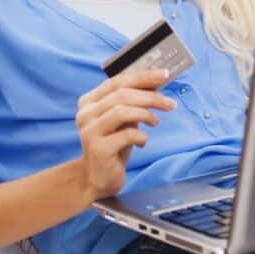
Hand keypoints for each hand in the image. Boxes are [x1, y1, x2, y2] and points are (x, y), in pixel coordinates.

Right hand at [75, 68, 175, 200]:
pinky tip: (142, 142)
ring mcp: (89, 131)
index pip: (117, 81)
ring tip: (156, 121)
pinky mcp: (98, 148)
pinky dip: (141, 136)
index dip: (142, 76)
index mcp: (89, 102)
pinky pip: (126, 134)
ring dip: (146, 114)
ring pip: (122, 111)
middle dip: (150, 97)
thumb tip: (156, 84)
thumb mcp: (122, 121)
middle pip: (122, 95)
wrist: (98, 179)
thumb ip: (132, 103)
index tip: (164, 74)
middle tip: (170, 103)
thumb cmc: (113, 146)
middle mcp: (85, 114)